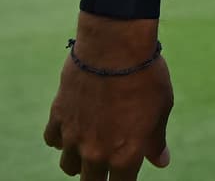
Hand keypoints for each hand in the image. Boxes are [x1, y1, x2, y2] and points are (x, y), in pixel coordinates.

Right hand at [43, 22, 172, 179]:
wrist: (115, 47)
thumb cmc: (145, 76)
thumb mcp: (161, 109)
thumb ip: (156, 141)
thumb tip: (161, 161)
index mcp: (125, 155)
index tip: (125, 174)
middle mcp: (96, 152)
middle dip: (99, 177)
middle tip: (105, 166)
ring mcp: (74, 136)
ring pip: (68, 165)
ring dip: (77, 161)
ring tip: (87, 148)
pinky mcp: (58, 116)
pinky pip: (53, 139)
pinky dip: (60, 138)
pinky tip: (71, 128)